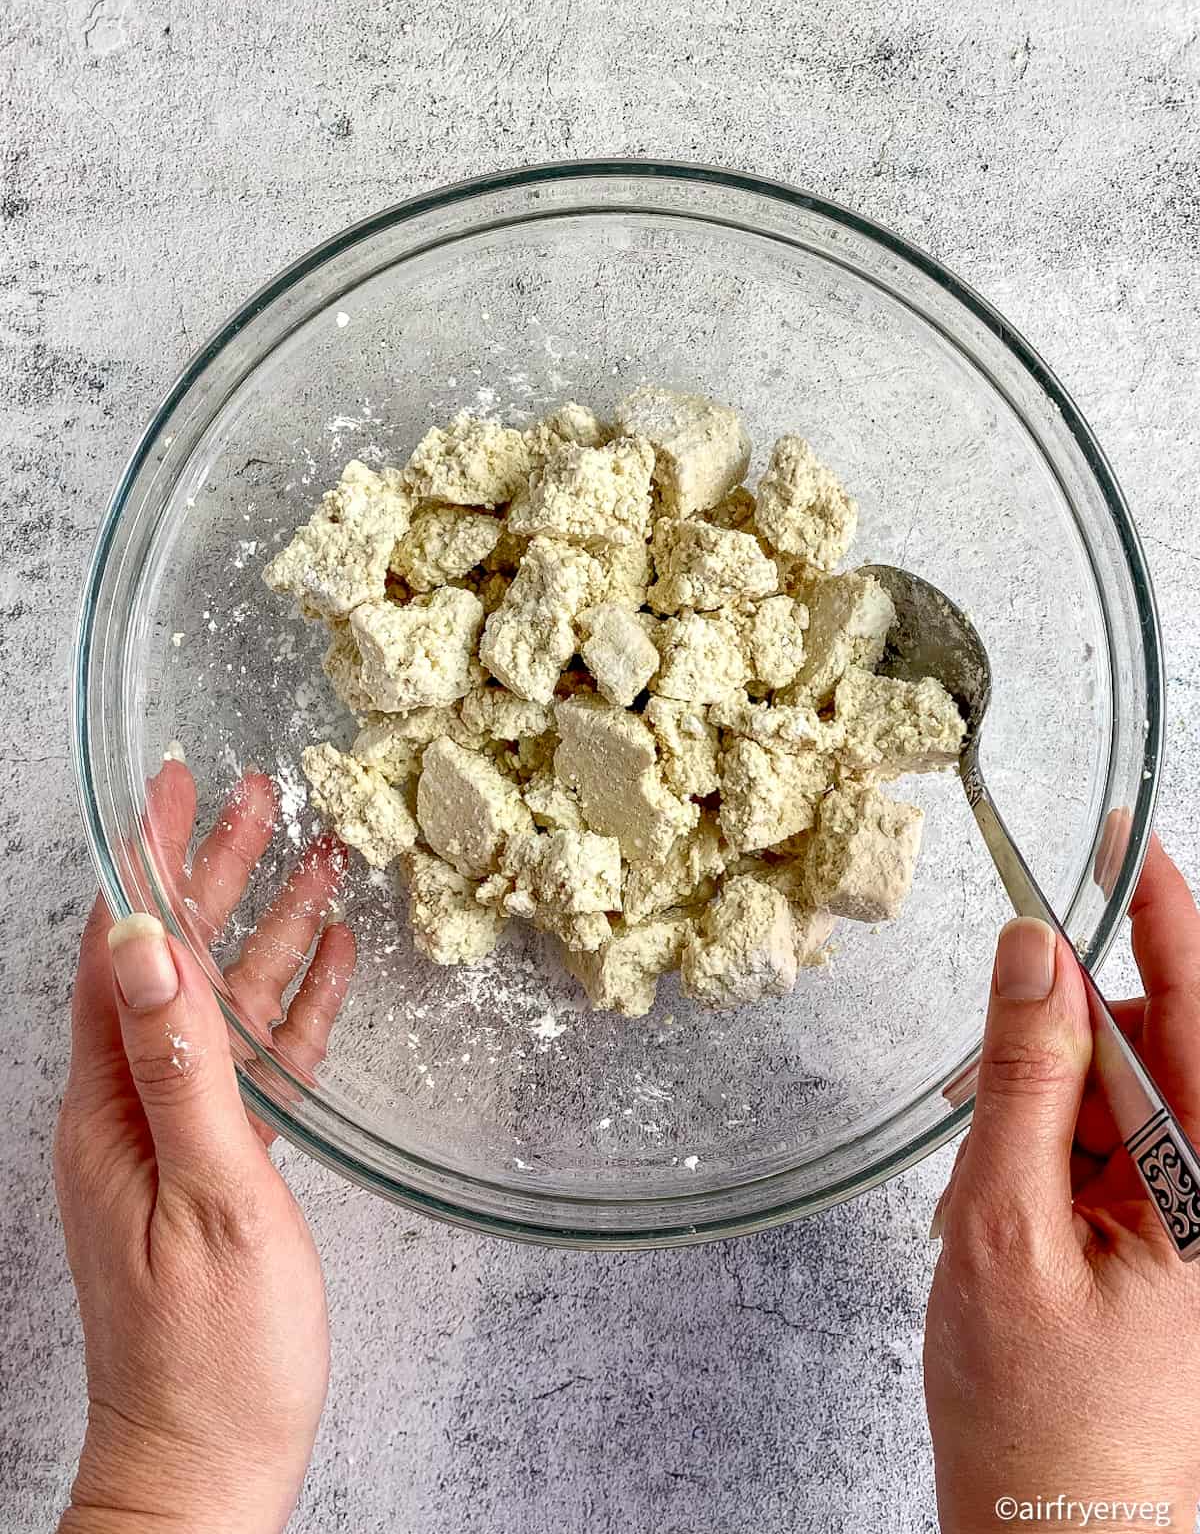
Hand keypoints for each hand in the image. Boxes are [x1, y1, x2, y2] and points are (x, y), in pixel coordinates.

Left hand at [54, 761, 354, 1533]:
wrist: (209, 1469)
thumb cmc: (208, 1354)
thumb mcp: (205, 1193)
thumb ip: (179, 1061)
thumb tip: (139, 941)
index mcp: (108, 1105)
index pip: (118, 949)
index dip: (144, 859)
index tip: (166, 784)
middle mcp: (133, 1107)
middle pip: (174, 959)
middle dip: (214, 872)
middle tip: (256, 796)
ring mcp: (179, 1136)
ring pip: (227, 1004)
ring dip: (271, 929)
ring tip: (318, 858)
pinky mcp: (225, 1166)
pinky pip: (261, 1063)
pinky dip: (295, 1008)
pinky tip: (329, 966)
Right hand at [924, 836, 1199, 1530]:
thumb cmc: (1044, 1424)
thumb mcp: (1008, 1232)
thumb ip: (1026, 1081)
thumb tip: (1036, 958)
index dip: (1165, 911)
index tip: (1127, 836)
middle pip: (1158, 1045)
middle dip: (1069, 1040)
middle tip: (990, 1083)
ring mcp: (1199, 1220)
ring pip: (1128, 1095)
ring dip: (1053, 1107)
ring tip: (998, 1192)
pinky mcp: (1173, 1242)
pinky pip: (1116, 1148)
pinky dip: (1056, 1151)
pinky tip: (1018, 1207)